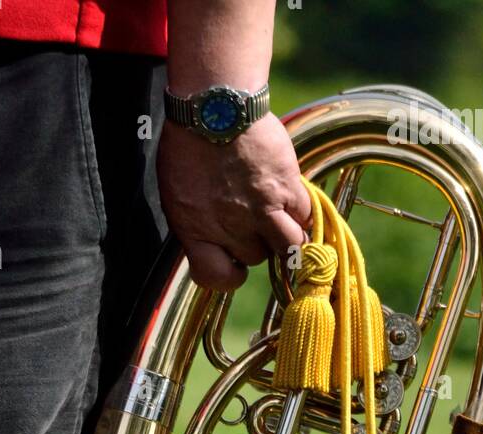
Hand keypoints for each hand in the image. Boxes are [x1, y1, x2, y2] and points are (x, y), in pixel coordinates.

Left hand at [157, 112, 311, 291]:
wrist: (213, 105)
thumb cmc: (187, 144)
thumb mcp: (178, 193)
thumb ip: (196, 223)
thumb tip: (213, 241)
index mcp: (196, 231)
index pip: (216, 278)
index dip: (227, 275)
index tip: (231, 264)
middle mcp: (230, 228)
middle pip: (255, 258)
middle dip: (256, 244)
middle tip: (254, 224)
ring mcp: (261, 210)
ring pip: (289, 247)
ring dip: (288, 239)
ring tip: (284, 226)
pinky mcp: (286, 187)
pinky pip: (304, 216)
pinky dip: (302, 213)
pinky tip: (293, 202)